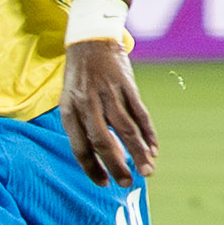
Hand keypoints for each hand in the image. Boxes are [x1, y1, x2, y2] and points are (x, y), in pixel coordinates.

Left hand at [61, 41, 156, 187]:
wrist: (90, 40)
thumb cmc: (79, 77)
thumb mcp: (71, 100)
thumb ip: (84, 126)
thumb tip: (107, 156)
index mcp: (69, 110)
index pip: (80, 147)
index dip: (92, 168)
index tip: (104, 184)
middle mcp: (88, 104)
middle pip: (103, 141)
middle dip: (116, 166)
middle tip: (127, 184)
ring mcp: (109, 94)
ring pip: (126, 130)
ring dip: (138, 153)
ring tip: (148, 172)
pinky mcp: (127, 86)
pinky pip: (140, 114)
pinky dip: (148, 133)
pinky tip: (154, 149)